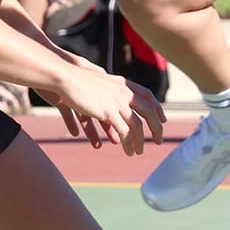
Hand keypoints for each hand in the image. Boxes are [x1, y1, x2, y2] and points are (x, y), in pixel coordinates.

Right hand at [45, 63, 166, 155]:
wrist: (67, 77)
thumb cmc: (78, 81)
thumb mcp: (99, 85)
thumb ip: (110, 94)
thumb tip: (115, 110)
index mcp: (123, 84)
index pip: (148, 95)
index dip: (157, 108)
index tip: (163, 120)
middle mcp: (124, 92)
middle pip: (148, 111)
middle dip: (156, 127)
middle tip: (159, 141)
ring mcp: (117, 102)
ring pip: (136, 125)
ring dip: (139, 140)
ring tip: (138, 152)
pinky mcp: (107, 112)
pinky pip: (122, 131)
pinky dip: (127, 142)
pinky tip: (126, 150)